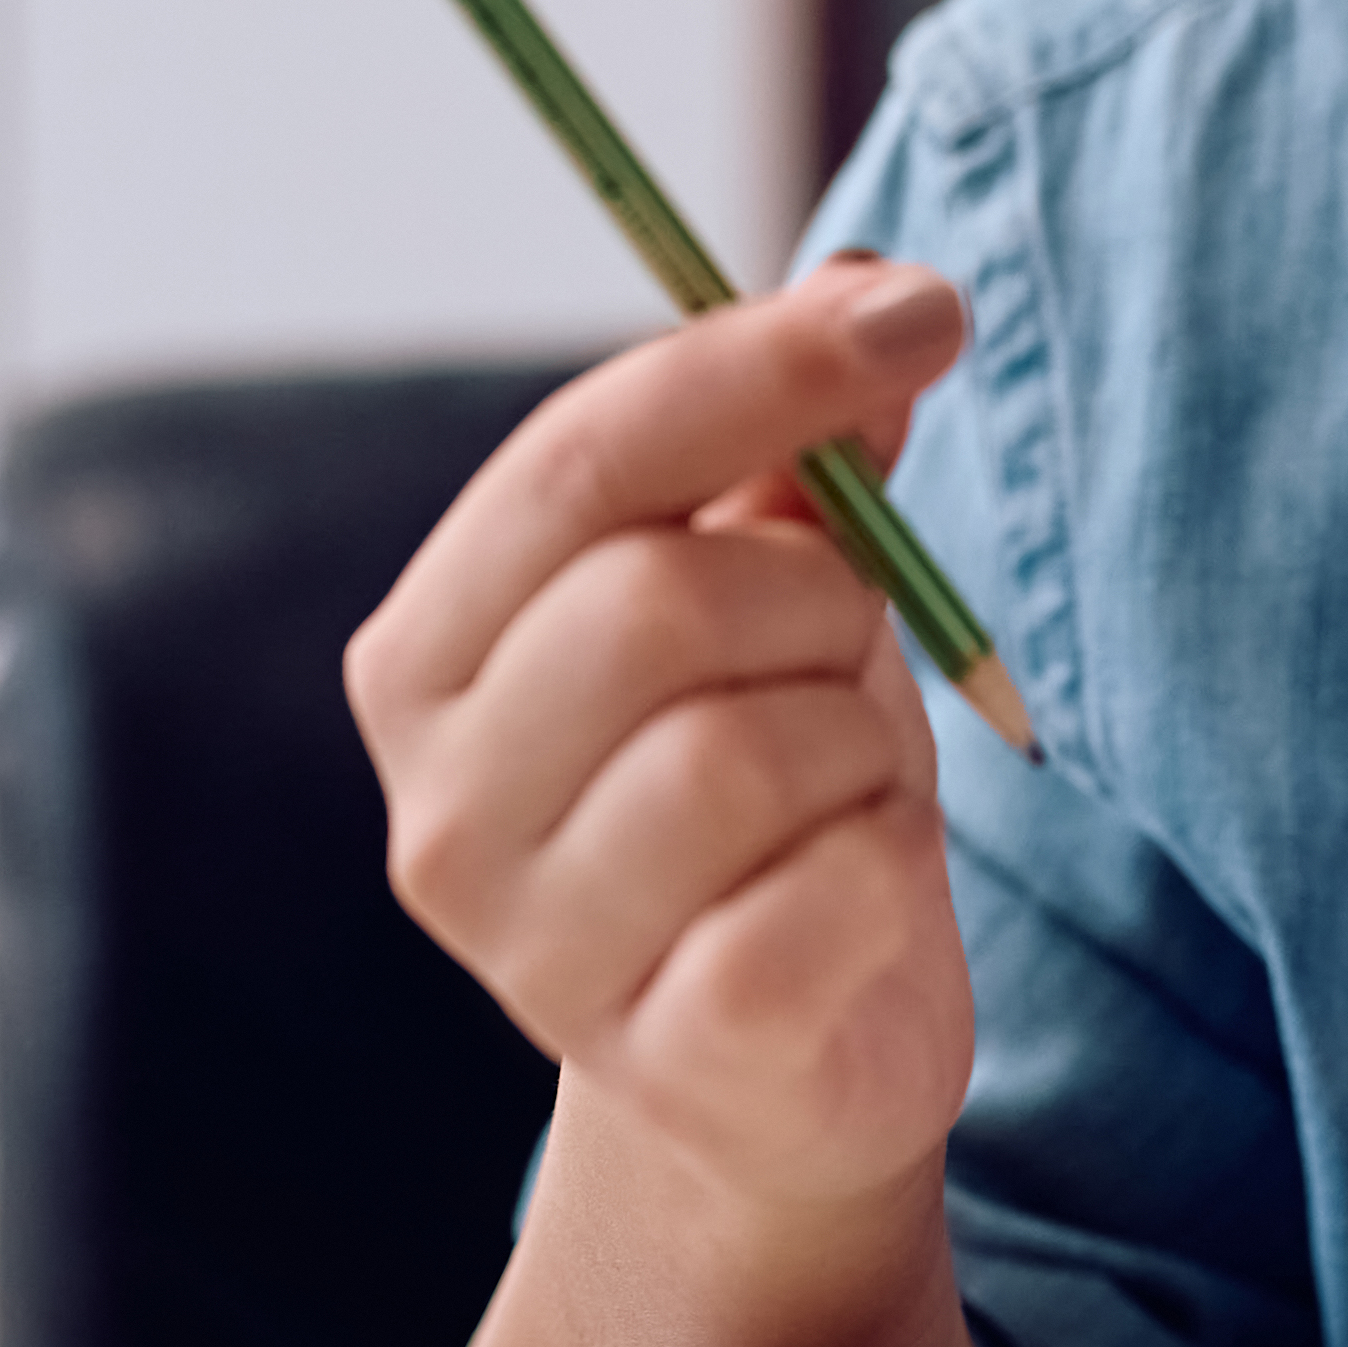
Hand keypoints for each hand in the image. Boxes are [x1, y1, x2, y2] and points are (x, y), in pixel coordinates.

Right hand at [351, 264, 980, 1232]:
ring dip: (855, 742)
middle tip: (854, 647)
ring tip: (843, 790)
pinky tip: (862, 896)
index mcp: (425, 657)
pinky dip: (890, 868)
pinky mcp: (666, 1060)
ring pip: (744, 751)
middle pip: (654, 602)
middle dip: (815, 596)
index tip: (922, 309)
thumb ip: (803, 451)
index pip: (577, 463)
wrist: (794, 1061)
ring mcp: (536, 952)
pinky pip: (828, 893)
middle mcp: (440, 808)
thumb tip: (878, 285)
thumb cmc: (773, 795)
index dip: (758, 365)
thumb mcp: (780, 599)